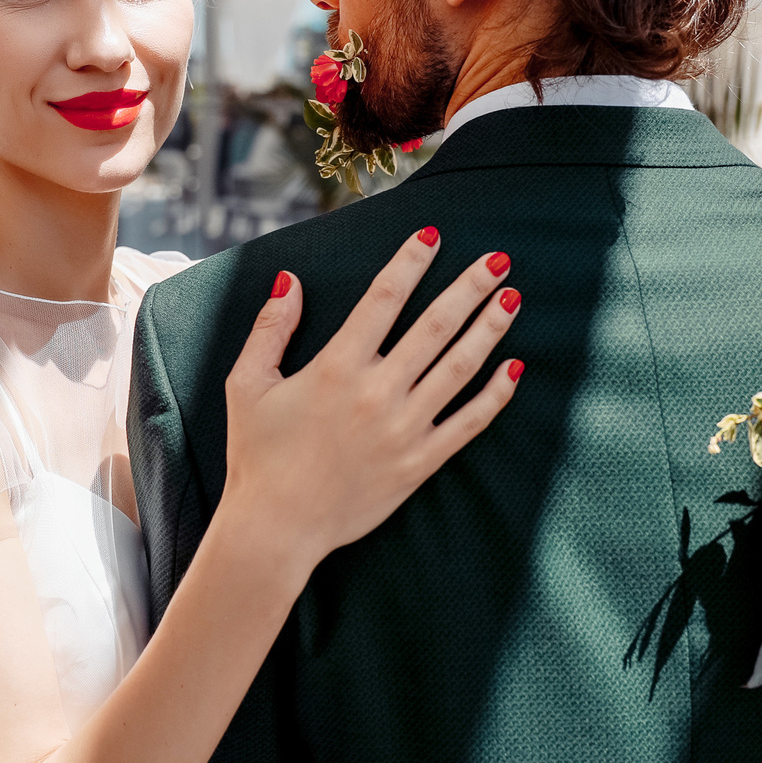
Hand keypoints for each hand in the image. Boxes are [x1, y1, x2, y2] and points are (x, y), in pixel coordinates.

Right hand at [219, 228, 522, 577]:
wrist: (276, 527)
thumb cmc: (257, 455)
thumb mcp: (247, 384)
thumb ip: (270, 329)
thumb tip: (291, 280)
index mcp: (336, 367)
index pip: (384, 298)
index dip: (410, 261)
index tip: (432, 235)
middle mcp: (377, 392)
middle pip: (435, 326)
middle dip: (470, 287)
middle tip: (499, 258)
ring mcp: (404, 429)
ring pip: (458, 368)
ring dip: (489, 330)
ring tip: (512, 299)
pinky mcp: (419, 463)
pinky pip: (467, 424)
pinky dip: (494, 396)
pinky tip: (514, 368)